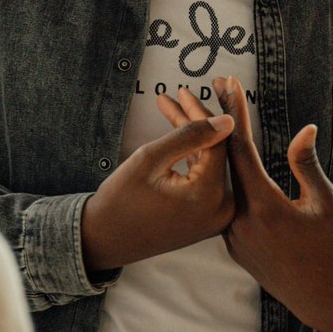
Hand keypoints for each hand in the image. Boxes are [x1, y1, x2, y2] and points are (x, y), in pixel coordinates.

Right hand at [80, 102, 233, 271]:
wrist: (104, 240)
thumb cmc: (121, 200)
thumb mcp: (150, 159)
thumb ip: (190, 135)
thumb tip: (228, 119)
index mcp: (208, 195)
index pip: (216, 141)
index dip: (201, 113)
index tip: (184, 91)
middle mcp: (220, 209)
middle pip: (215, 151)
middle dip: (195, 120)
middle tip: (176, 95)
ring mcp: (215, 217)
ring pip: (209, 162)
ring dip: (191, 137)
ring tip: (169, 108)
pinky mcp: (206, 218)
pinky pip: (204, 179)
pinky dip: (191, 158)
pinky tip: (176, 136)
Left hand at [169, 76, 332, 331]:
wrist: (327, 301)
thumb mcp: (326, 203)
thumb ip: (306, 165)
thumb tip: (304, 129)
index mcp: (262, 206)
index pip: (240, 148)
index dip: (233, 113)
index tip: (225, 84)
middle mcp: (239, 220)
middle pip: (217, 162)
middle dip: (206, 124)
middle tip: (196, 91)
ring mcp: (232, 235)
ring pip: (216, 183)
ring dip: (205, 150)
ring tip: (194, 118)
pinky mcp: (233, 246)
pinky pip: (222, 204)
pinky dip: (215, 178)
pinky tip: (212, 159)